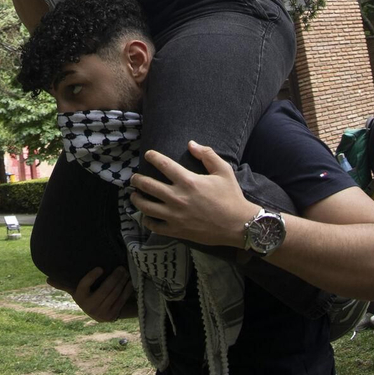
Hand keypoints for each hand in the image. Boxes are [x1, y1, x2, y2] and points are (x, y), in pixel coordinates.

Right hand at [53, 266, 133, 322]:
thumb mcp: (76, 290)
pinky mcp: (112, 316)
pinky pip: (120, 301)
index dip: (91, 277)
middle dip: (114, 277)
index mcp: (79, 297)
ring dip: (121, 282)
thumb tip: (48, 279)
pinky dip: (126, 290)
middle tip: (121, 267)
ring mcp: (101, 313)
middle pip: (104, 290)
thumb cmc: (87, 296)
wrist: (99, 312)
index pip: (84, 286)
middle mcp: (89, 307)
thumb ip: (64, 284)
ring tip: (125, 272)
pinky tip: (129, 282)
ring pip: (114, 294)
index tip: (100, 268)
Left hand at [130, 142, 256, 249]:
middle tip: (134, 178)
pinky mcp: (177, 230)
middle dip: (137, 180)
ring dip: (136, 199)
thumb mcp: (224, 170)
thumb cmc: (231, 197)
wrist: (239, 225)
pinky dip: (147, 221)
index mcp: (188, 181)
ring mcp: (175, 215)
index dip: (152, 157)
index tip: (148, 154)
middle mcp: (177, 197)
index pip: (162, 164)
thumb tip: (191, 144)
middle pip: (147, 185)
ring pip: (146, 207)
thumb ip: (207, 154)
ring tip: (134, 195)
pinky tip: (146, 216)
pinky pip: (155, 226)